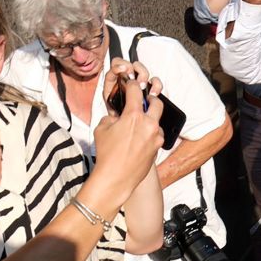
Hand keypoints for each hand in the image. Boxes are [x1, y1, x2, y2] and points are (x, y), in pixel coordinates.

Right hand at [89, 61, 163, 203]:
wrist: (116, 178)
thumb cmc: (107, 153)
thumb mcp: (102, 128)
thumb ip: (113, 117)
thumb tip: (118, 116)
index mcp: (134, 116)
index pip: (136, 91)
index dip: (132, 84)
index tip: (131, 82)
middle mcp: (149, 124)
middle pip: (157, 102)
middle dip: (150, 99)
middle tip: (143, 100)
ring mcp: (156, 137)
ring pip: (157, 121)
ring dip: (150, 119)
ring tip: (139, 124)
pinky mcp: (158, 147)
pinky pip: (156, 135)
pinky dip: (150, 134)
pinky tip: (139, 140)